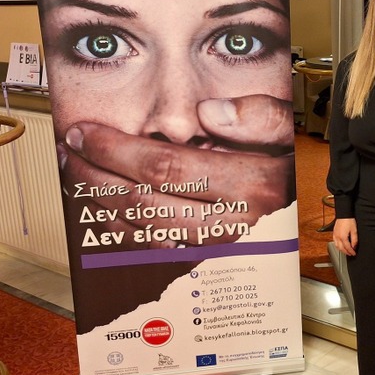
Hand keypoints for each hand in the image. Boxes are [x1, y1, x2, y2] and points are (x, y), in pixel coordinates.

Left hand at [58, 95, 294, 244]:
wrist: (303, 208)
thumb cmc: (289, 163)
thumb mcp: (288, 128)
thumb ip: (260, 116)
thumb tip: (210, 114)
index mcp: (251, 185)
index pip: (167, 167)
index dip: (117, 151)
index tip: (86, 133)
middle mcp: (233, 222)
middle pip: (146, 203)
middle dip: (98, 177)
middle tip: (71, 151)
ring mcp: (218, 247)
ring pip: (145, 234)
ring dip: (102, 205)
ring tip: (77, 175)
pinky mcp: (208, 260)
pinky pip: (156, 253)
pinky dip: (122, 231)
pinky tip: (104, 208)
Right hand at [332, 218, 357, 255]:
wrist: (344, 214)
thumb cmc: (349, 221)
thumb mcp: (354, 230)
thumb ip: (354, 240)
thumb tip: (354, 246)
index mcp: (343, 237)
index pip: (347, 247)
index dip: (351, 251)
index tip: (354, 253)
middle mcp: (338, 237)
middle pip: (341, 248)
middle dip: (346, 252)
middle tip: (350, 254)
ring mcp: (335, 235)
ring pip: (337, 246)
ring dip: (341, 250)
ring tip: (346, 251)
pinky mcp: (334, 233)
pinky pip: (335, 242)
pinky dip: (338, 246)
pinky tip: (340, 245)